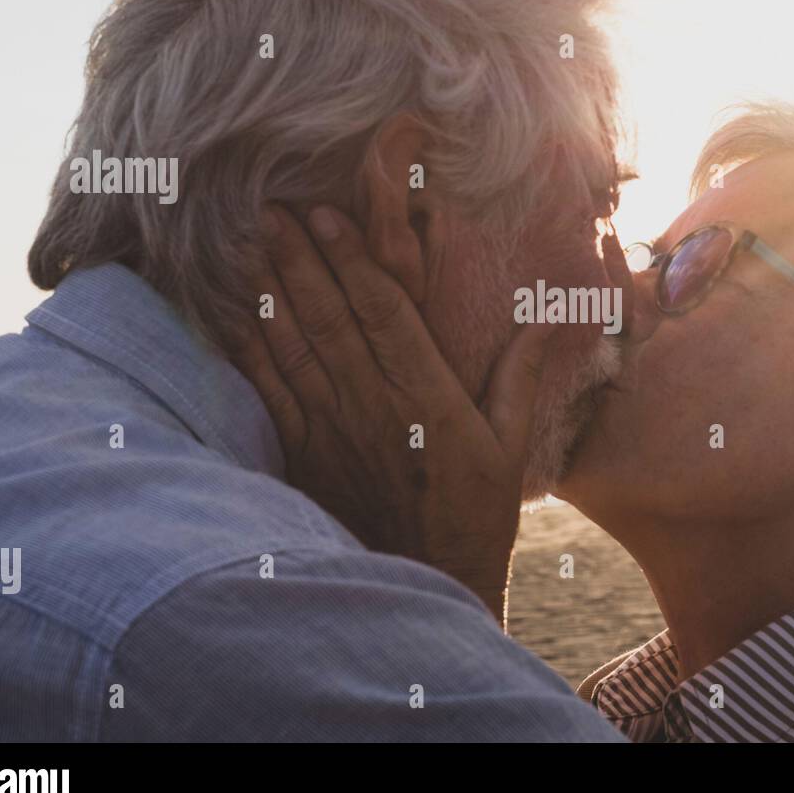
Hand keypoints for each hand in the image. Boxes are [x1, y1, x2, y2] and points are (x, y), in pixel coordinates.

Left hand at [231, 203, 555, 623]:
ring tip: (252, 244)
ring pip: (294, 347)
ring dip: (272, 291)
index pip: (383, 313)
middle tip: (273, 209)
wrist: (426, 583)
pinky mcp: (306, 455)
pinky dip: (253, 349)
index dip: (353, 260)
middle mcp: (373, 407)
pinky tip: (239, 314)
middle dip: (301, 259)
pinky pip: (273, 391)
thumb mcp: (511, 444)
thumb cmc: (474, 514)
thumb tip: (554, 316)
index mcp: (426, 398)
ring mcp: (333, 431)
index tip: (329, 216)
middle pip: (330, 318)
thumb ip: (521, 374)